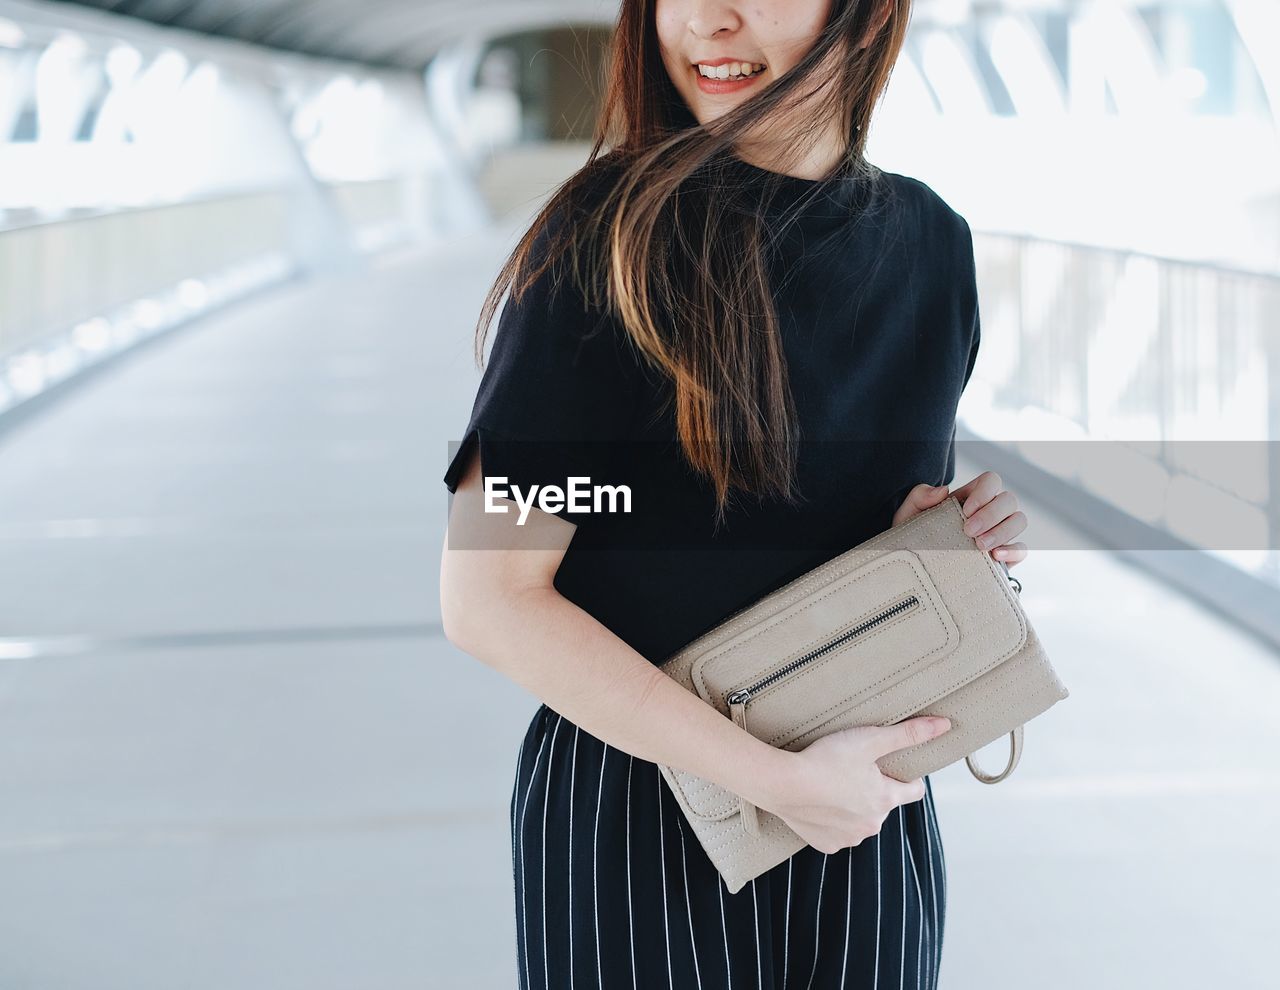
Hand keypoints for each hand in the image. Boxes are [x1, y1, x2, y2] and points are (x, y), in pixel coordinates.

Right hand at [758, 716, 952, 853]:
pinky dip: (832, 819)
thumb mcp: (868, 739)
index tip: (890, 765)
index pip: (914, 791)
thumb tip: (943, 726)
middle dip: (874, 789)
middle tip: (852, 769)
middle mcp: (872, 825)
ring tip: (833, 784)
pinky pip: (837, 832)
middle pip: (884, 804)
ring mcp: (849, 837)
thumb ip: (907, 733)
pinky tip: (820, 802)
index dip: (906, 775)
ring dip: (853, 805)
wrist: (781, 783)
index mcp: (885, 800)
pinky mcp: (826, 844)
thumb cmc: (823, 760)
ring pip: (860, 819)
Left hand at [892, 472, 1027, 567]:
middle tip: (968, 531)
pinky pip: (1021, 550)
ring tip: (978, 545)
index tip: (965, 510)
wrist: (913, 565)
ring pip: (1019, 521)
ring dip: (1002, 531)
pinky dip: (1013, 551)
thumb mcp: (909, 513)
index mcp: (971, 496)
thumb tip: (943, 490)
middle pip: (1009, 500)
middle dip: (991, 515)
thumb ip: (921, 495)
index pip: (992, 481)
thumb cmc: (912, 535)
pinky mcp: (1004, 557)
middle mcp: (989, 512)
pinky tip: (994, 557)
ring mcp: (999, 534)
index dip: (984, 492)